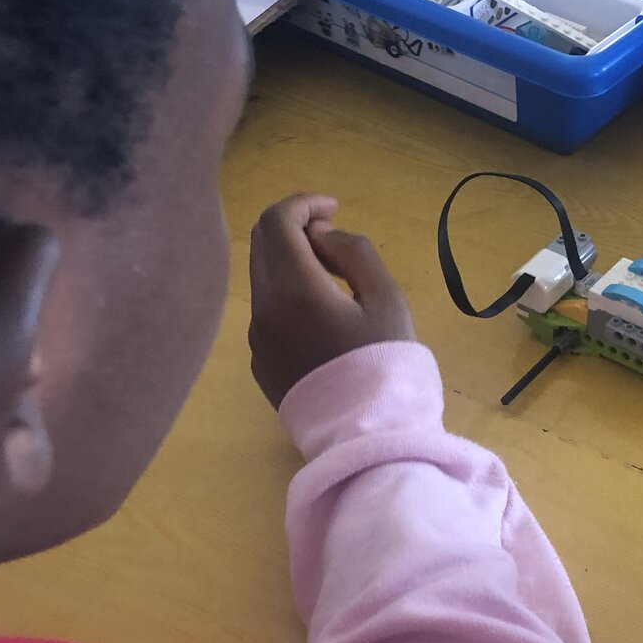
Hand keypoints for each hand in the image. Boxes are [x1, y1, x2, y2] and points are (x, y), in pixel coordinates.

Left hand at [248, 194, 415, 408]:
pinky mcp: (259, 363)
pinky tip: (323, 320)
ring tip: (336, 283)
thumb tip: (323, 237)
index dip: (304, 203)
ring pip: (263, 280)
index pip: (277, 221)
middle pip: (262, 246)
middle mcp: (262, 310)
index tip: (334, 208)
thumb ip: (354, 252)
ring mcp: (255, 340)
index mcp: (293, 290)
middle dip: (295, 229)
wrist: (369, 439)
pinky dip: (288, 297)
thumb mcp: (386, 298)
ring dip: (292, 264)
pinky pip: (266, 313)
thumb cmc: (387, 367)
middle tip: (335, 241)